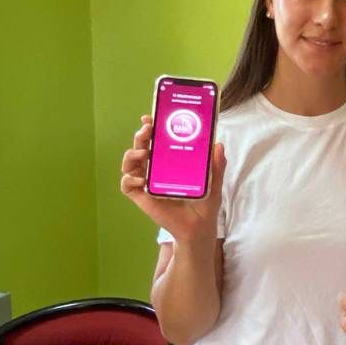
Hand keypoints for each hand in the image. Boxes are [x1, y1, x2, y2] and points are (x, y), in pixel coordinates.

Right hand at [119, 115, 225, 242]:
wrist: (199, 227)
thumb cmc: (204, 203)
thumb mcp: (214, 181)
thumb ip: (217, 164)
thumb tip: (218, 144)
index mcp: (169, 161)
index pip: (155, 140)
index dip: (150, 127)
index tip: (150, 118)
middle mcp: (155, 169)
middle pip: (141, 147)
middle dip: (140, 135)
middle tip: (148, 130)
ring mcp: (146, 182)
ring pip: (129, 163)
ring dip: (132, 154)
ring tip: (145, 154)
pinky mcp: (141, 197)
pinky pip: (127, 185)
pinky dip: (129, 179)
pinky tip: (142, 179)